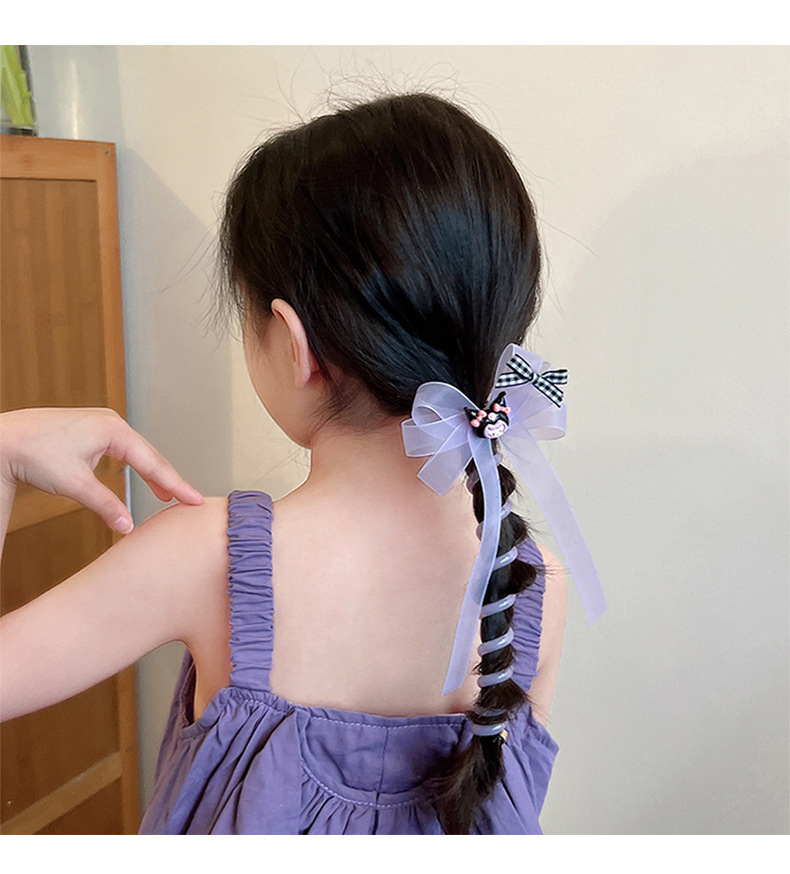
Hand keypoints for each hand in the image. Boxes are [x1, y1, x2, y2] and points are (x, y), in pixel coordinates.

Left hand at [0, 407, 202, 533]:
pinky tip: (139, 476)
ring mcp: (102, 425)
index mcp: (114, 431)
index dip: (176, 483)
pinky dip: (135, 465)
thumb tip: (128, 525)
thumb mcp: (74, 484)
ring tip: (167, 494)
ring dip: (151, 473)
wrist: (4, 440)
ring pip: (137, 452)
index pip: (154, 462)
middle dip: (169, 479)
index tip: (194, 498)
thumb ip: (105, 505)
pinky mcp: (91, 430)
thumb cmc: (33, 453)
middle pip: (150, 456)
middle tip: (189, 499)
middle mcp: (111, 423)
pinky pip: (123, 450)